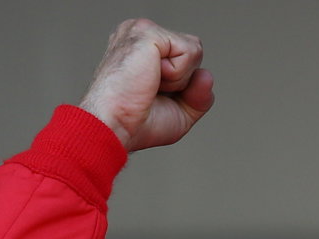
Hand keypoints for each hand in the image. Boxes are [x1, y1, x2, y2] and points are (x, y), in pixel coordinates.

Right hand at [80, 18, 213, 151]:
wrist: (112, 128)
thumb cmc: (133, 123)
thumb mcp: (180, 112)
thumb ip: (199, 94)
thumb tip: (206, 74)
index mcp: (144, 49)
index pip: (187, 58)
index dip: (183, 86)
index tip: (151, 98)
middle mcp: (141, 34)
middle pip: (194, 52)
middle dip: (183, 82)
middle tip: (150, 93)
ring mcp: (142, 30)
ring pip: (194, 50)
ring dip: (179, 79)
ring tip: (148, 85)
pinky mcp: (147, 32)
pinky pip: (190, 51)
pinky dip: (177, 75)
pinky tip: (150, 79)